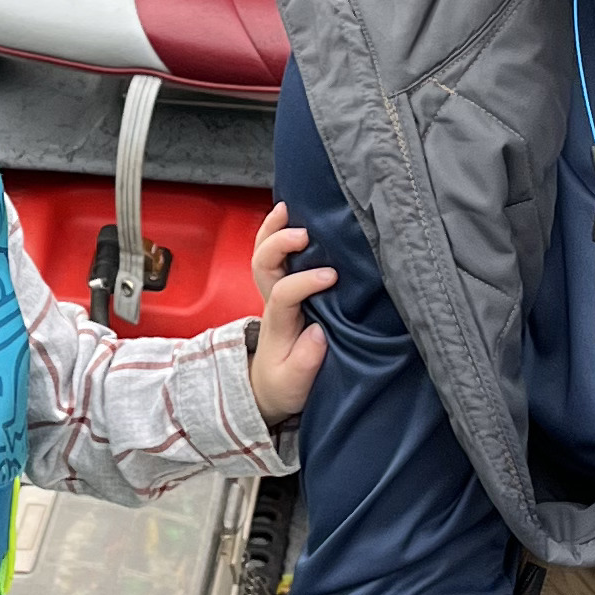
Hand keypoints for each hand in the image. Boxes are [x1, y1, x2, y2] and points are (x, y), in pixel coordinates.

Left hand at [247, 202, 335, 425]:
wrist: (268, 387)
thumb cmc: (284, 383)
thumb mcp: (295, 384)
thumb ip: (305, 361)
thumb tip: (318, 333)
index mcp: (280, 323)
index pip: (284, 294)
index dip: (305, 282)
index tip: (332, 277)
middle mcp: (273, 302)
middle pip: (263, 266)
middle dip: (278, 246)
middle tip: (303, 234)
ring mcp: (275, 293)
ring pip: (264, 255)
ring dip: (272, 230)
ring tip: (287, 207)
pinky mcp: (284, 289)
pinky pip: (274, 256)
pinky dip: (276, 233)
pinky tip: (289, 215)